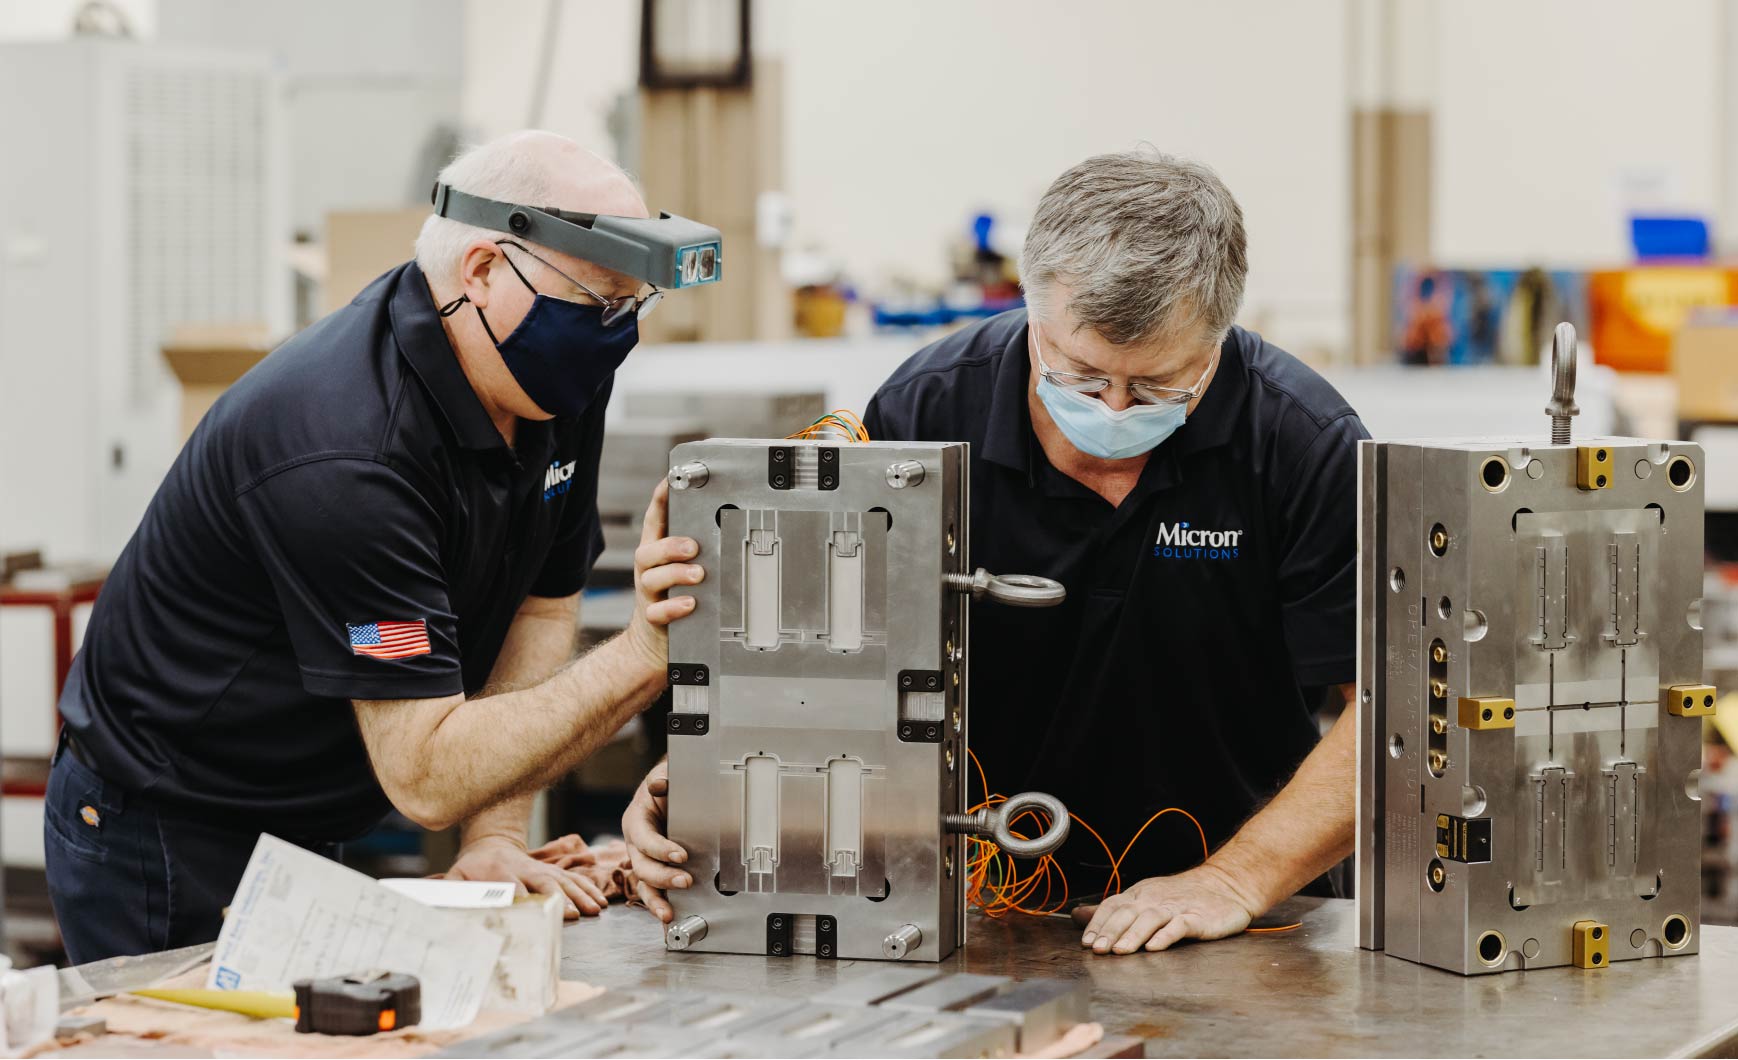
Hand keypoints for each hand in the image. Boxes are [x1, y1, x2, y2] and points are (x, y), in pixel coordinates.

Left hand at [446, 834, 606, 919]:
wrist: (490, 844)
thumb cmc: (470, 869)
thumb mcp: (455, 879)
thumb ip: (452, 893)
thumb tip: (445, 909)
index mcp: (498, 870)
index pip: (511, 885)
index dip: (523, 898)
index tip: (533, 912)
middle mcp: (524, 867)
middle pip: (544, 881)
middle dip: (559, 897)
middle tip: (572, 914)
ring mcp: (541, 867)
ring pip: (564, 879)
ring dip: (580, 895)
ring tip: (594, 910)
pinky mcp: (553, 870)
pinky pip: (574, 878)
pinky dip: (588, 889)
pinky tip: (600, 902)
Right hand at [621, 760, 689, 921]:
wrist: (673, 793)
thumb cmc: (668, 786)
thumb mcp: (665, 777)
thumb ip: (663, 780)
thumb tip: (658, 784)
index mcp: (635, 821)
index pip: (644, 839)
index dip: (661, 849)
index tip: (681, 855)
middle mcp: (636, 844)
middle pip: (642, 867)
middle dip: (663, 877)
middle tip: (686, 881)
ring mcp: (643, 861)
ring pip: (643, 885)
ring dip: (656, 900)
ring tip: (668, 914)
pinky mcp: (654, 872)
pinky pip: (652, 891)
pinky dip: (660, 904)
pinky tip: (670, 916)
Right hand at [623, 478, 702, 673]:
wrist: (654, 643)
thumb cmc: (677, 596)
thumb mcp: (685, 568)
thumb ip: (700, 548)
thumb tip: (730, 521)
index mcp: (657, 553)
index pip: (656, 521)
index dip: (660, 500)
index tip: (670, 481)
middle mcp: (649, 571)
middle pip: (647, 551)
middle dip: (670, 545)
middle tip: (693, 546)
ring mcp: (649, 595)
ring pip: (652, 579)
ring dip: (675, 574)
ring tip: (698, 575)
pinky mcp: (653, 619)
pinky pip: (657, 613)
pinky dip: (673, 608)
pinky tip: (690, 604)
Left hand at [1073, 866, 1255, 953]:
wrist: (1227, 885)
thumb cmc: (1182, 896)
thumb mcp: (1144, 899)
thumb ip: (1112, 910)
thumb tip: (1077, 916)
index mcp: (1140, 895)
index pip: (1113, 906)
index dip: (1098, 923)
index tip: (1086, 942)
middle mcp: (1155, 899)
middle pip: (1128, 913)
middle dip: (1110, 931)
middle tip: (1097, 950)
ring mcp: (1177, 908)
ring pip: (1150, 919)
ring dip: (1133, 935)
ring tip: (1120, 951)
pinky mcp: (1198, 918)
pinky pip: (1180, 926)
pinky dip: (1166, 936)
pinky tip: (1154, 947)